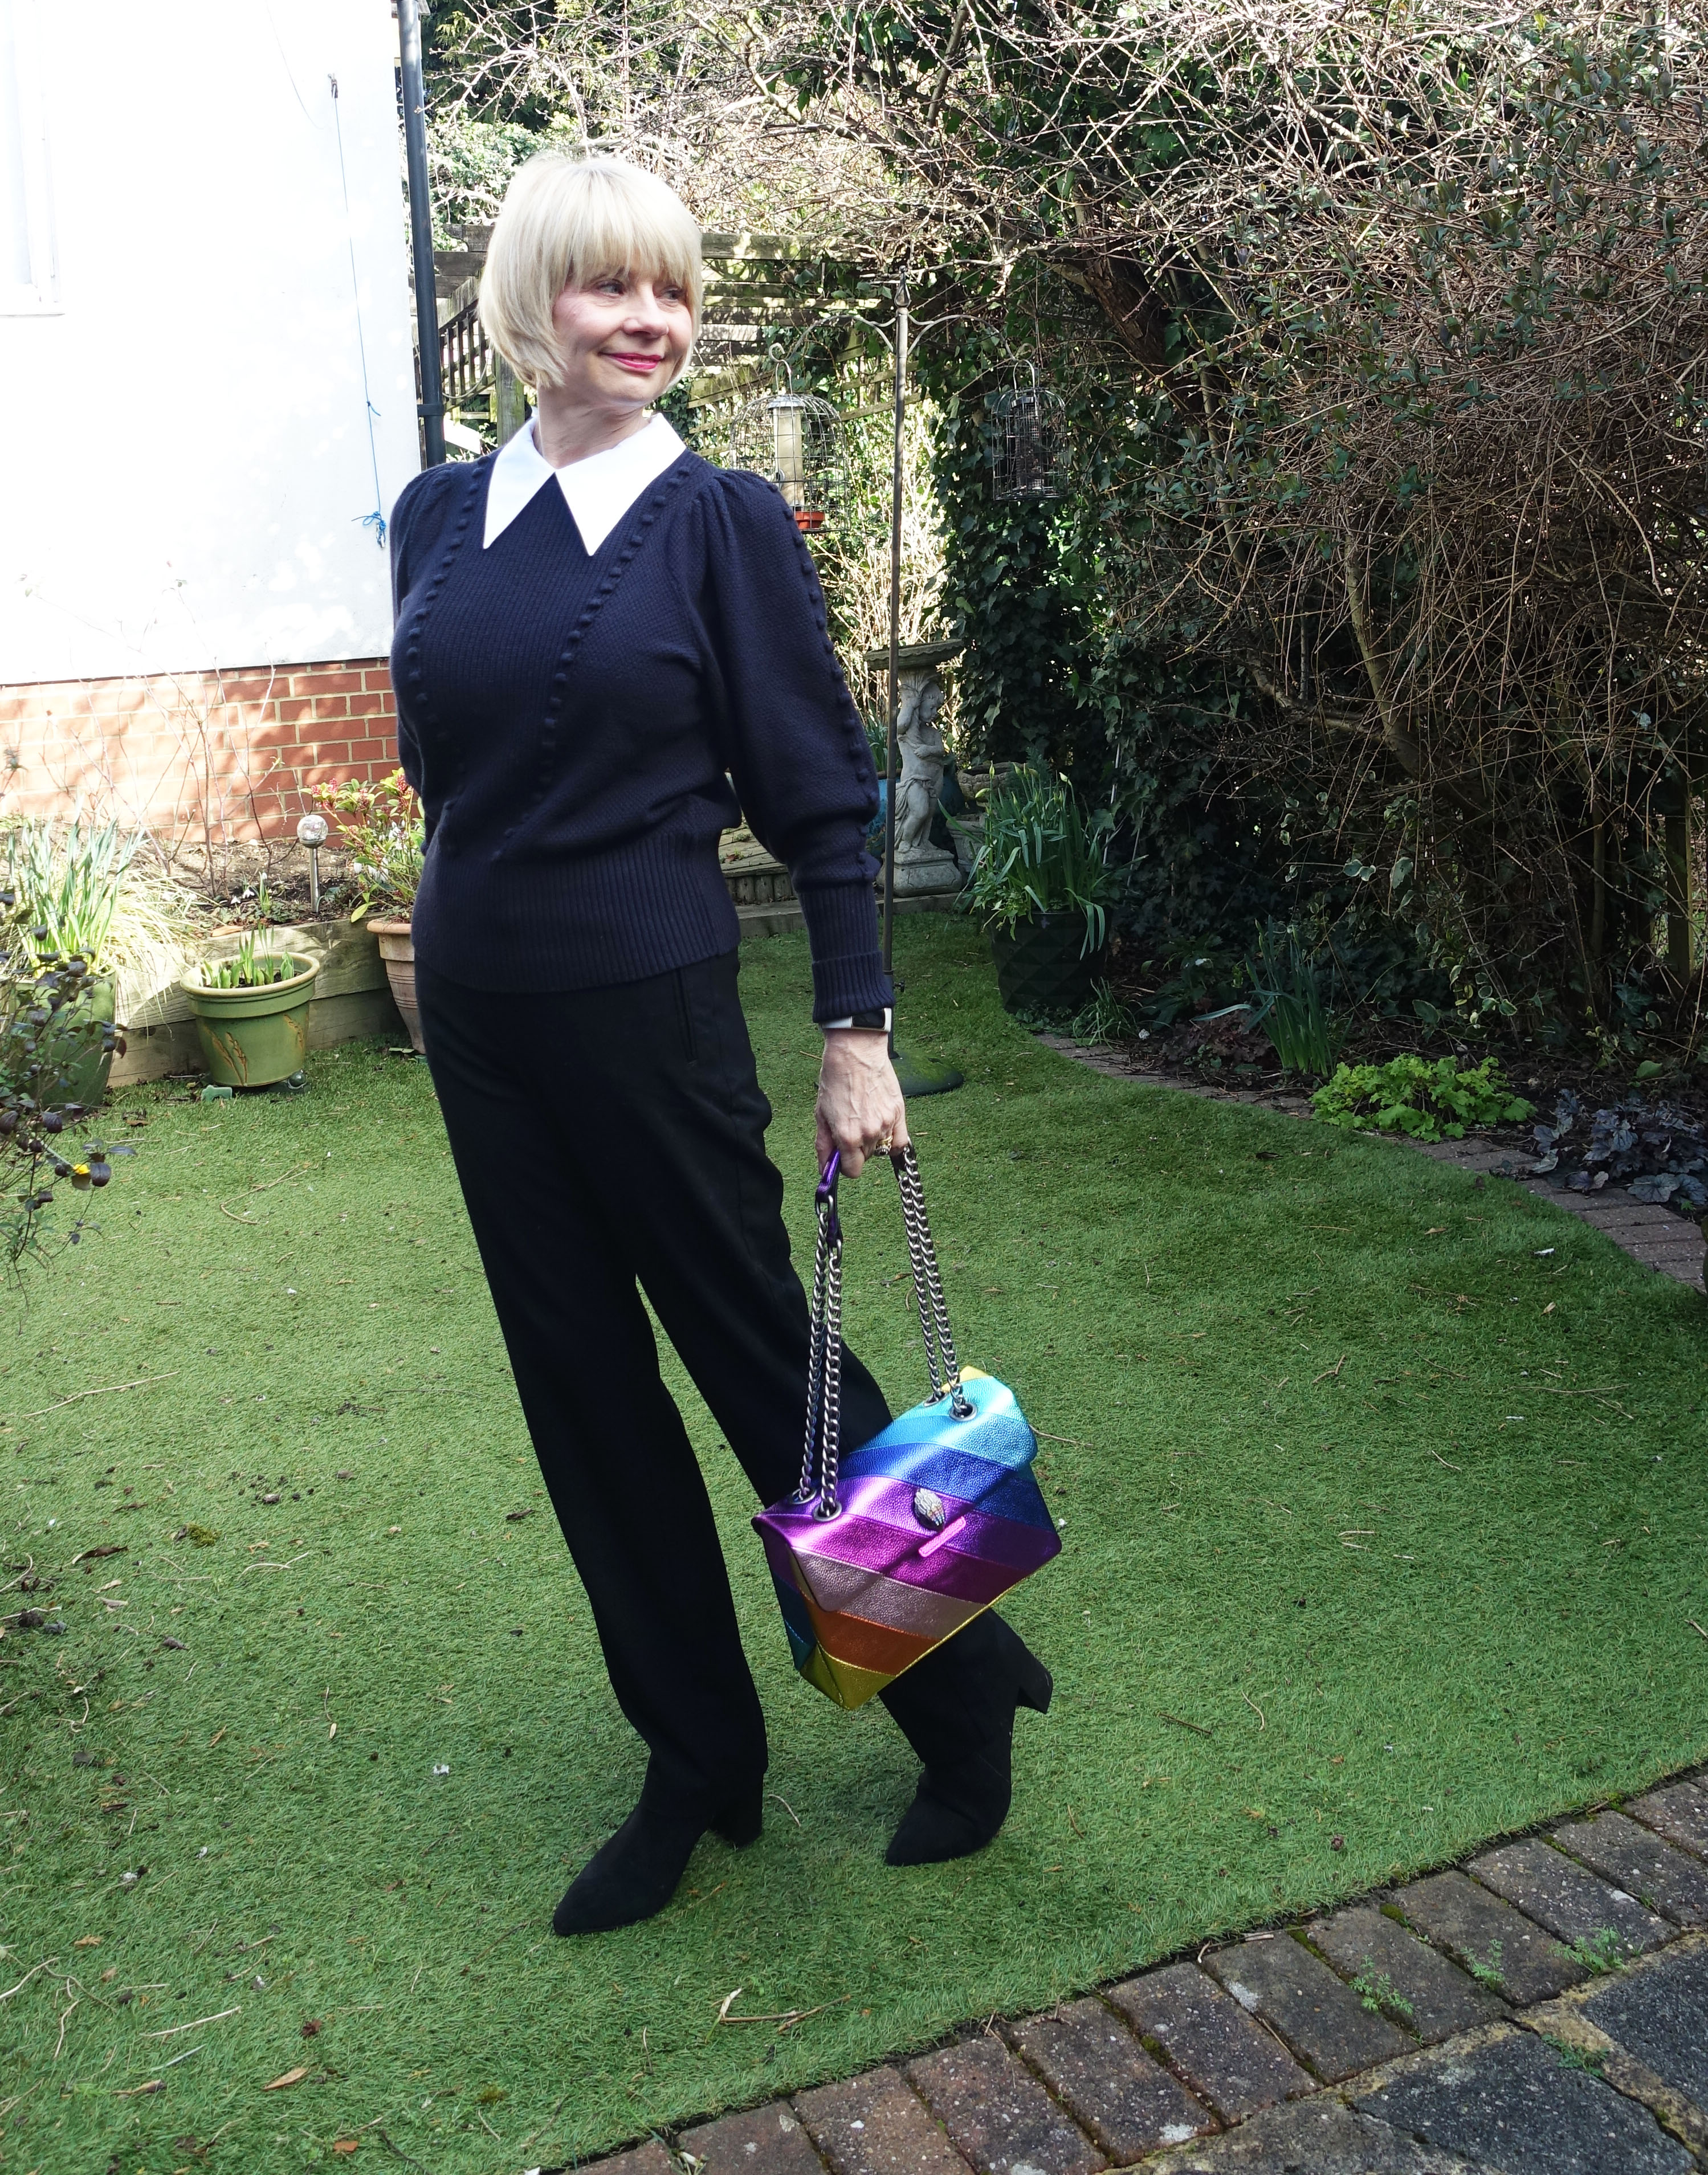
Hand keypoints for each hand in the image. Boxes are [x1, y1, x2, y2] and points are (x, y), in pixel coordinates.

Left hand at [816, 1029, 908, 1177]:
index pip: (852, 1171)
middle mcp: (869, 1134)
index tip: (843, 1157)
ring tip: (865, 1119)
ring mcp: (886, 1124)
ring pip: (881, 1149)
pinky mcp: (899, 1114)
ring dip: (873, 1142)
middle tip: (851, 1128)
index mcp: (847, 1136)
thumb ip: (824, 1146)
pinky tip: (884, 1131)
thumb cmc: (836, 1080)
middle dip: (857, 1150)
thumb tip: (825, 1170)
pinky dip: (893, 1142)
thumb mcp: (821, 1114)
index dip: (845, 1166)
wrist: (855, 1053)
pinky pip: (900, 1142)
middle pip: (866, 1159)